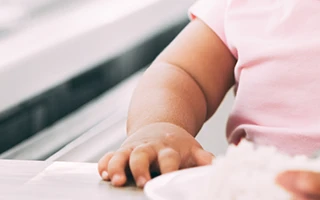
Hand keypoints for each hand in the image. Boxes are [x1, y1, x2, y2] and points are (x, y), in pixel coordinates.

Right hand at [98, 122, 213, 187]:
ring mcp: (133, 149)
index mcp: (169, 149)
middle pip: (141, 155)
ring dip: (117, 167)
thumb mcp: (194, 150)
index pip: (168, 158)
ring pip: (121, 155)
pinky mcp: (121, 151)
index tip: (169, 179)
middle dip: (140, 169)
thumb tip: (217, 167)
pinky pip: (109, 156)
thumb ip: (204, 160)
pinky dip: (105, 164)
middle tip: (142, 183)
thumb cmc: (179, 147)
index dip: (168, 169)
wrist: (161, 127)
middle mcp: (149, 148)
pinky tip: (102, 175)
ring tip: (116, 181)